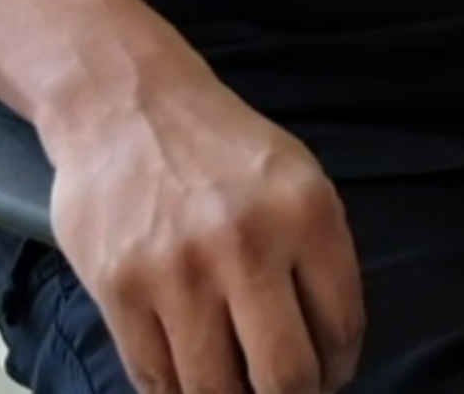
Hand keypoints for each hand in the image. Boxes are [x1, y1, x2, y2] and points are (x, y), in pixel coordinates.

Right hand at [46, 58, 365, 393]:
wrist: (125, 98)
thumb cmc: (216, 144)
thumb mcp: (294, 176)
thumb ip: (317, 256)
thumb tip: (330, 352)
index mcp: (305, 211)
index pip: (341, 327)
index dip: (337, 368)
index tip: (326, 374)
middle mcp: (247, 243)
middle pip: (286, 378)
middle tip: (281, 389)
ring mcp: (180, 271)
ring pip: (216, 392)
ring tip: (234, 383)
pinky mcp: (121, 290)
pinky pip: (156, 381)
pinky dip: (177, 392)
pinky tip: (188, 374)